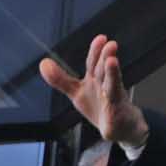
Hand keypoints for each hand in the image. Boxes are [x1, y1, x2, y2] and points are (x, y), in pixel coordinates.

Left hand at [40, 33, 147, 148]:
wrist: (122, 127)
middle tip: (109, 44)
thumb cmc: (100, 107)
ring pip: (112, 83)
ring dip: (112, 72)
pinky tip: (113, 95)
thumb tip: (43, 63)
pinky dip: (112, 100)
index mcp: (94, 80)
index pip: (93, 63)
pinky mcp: (116, 112)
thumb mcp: (77, 92)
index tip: (101, 38)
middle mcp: (104, 86)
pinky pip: (113, 105)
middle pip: (103, 70)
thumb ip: (60, 79)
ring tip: (112, 61)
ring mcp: (112, 98)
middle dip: (104, 57)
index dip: (95, 51)